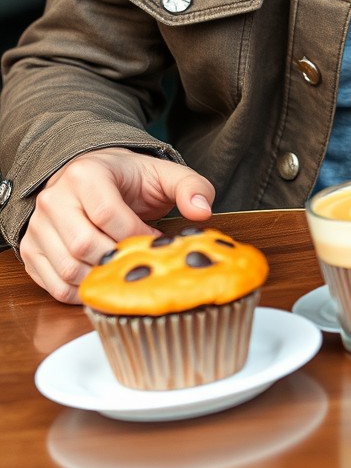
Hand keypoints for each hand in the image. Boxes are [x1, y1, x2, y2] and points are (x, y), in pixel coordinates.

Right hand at [20, 147, 214, 303]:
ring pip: (67, 268)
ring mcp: (38, 225)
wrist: (91, 175)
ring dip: (101, 280)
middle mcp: (55, 198)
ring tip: (122, 273)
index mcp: (87, 174)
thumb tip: (202, 211)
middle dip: (119, 260)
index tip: (155, 242)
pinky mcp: (31, 249)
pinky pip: (53, 284)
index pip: (108, 215)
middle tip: (139, 262)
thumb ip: (190, 187)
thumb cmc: (128, 179)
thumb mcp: (163, 174)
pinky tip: (101, 283)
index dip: (136, 235)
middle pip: (85, 244)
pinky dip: (79, 293)